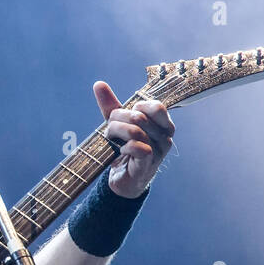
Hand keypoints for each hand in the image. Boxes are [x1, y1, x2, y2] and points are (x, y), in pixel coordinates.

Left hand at [93, 81, 174, 197]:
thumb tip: (98, 84)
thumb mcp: (118, 125)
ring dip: (116, 134)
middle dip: (117, 121)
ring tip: (111, 140)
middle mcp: (165, 137)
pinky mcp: (147, 165)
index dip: (135, 108)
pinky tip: (119, 151)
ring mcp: (158, 152)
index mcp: (163, 124)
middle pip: (139, 117)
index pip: (156, 106)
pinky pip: (136, 147)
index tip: (123, 117)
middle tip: (109, 131)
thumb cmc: (124, 150)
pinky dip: (123, 147)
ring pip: (135, 131)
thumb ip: (112, 105)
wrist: (124, 180)